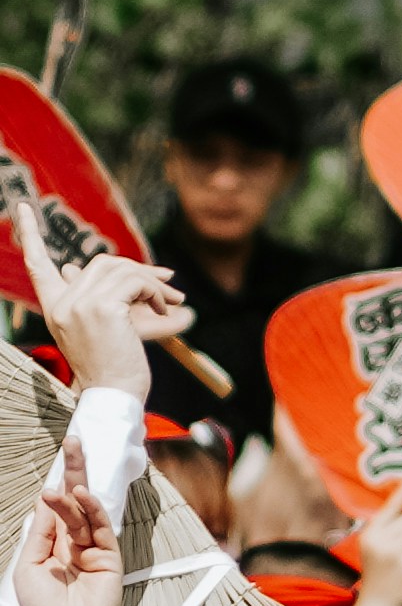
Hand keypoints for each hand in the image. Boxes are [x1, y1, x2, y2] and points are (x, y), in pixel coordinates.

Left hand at [15, 435, 119, 605]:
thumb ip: (41, 535)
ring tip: (68, 478)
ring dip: (77, 492)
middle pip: (75, 501)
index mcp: (53, 545)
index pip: (55, 508)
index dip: (55, 484)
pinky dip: (94, 511)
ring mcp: (93, 550)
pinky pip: (102, 529)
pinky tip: (82, 496)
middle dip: (73, 471)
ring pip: (86, 512)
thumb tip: (48, 504)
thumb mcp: (29, 566)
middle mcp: (74, 543)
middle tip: (74, 441)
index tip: (56, 459)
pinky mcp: (109, 560)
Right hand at [17, 206, 183, 398]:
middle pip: (101, 264)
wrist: (114, 397)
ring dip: (152, 282)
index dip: (30, 235)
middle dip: (138, 270)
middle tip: (169, 284)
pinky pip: (135, 282)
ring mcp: (80, 304)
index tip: (26, 208)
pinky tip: (167, 310)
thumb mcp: (96, 331)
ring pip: (121, 269)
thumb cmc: (111, 370)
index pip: (38, 264)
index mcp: (54, 307)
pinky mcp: (103, 308)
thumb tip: (90, 267)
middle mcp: (63, 302)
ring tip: (171, 302)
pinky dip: (155, 291)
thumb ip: (95, 299)